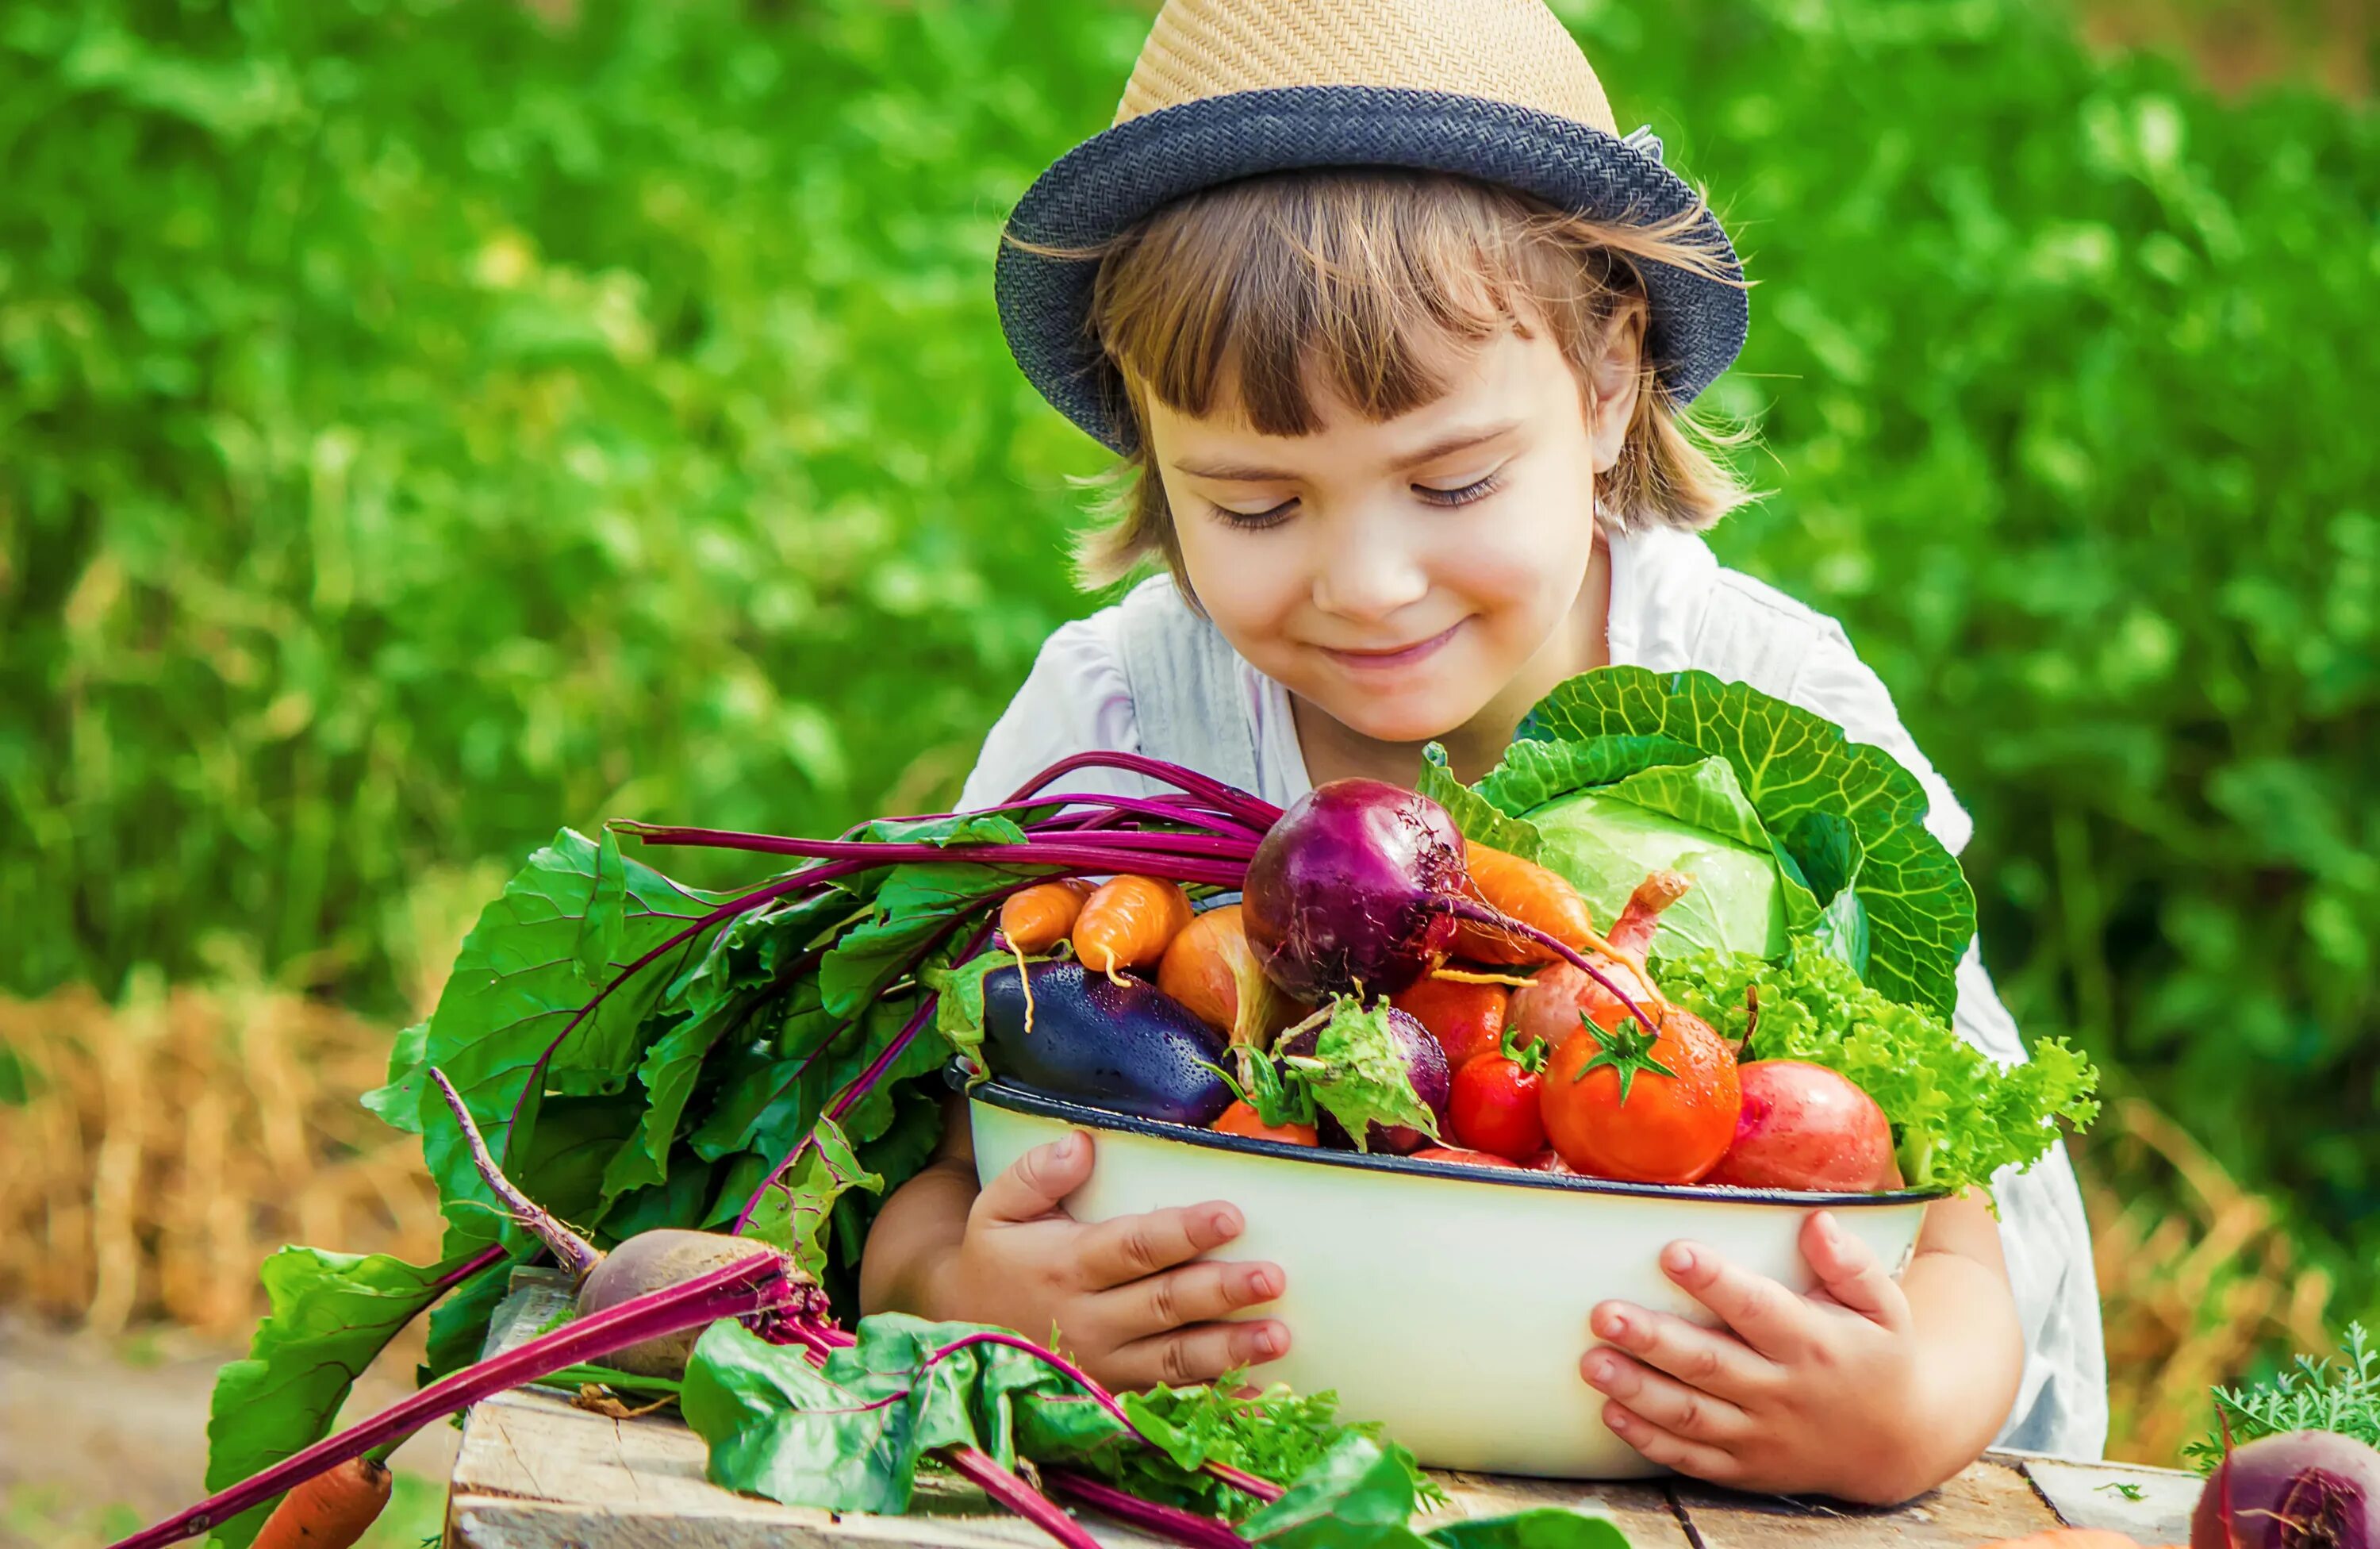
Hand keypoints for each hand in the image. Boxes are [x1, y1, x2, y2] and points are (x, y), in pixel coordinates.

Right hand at [929, 1129, 1288, 1389]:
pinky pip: (1170, 1400)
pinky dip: (1215, 1399)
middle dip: (1220, 1291)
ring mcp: (1105, 1364)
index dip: (1182, 1232)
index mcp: (1066, 1265)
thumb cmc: (995, 1258)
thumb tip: (1081, 1143)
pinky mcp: (1116, 1393)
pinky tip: (1257, 1392)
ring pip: (1175, 1360)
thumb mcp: (997, 1208)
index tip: (1231, 1215)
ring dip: (1230, 1350)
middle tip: (1273, 1277)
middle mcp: (1089, 1319)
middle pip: (1164, 1304)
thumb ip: (1036, 1174)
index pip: (1133, 1246)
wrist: (961, 1333)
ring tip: (1279, 1336)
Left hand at [1579, 1211, 1941, 1503]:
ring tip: (1592, 1362)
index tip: (1673, 1253)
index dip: (1716, 1282)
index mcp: (1813, 1343)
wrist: (1895, 1441)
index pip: (1759, 1310)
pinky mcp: (1745, 1468)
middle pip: (1709, 1365)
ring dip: (1638, 1391)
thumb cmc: (1879, 1355)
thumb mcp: (1885, 1306)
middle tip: (1603, 1313)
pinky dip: (1650, 1441)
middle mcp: (1783, 1392)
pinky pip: (1692, 1459)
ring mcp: (1761, 1435)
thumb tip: (1817, 1220)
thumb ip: (1850, 1264)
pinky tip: (1610, 1413)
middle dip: (1653, 1340)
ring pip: (1691, 1416)